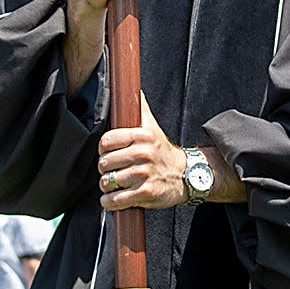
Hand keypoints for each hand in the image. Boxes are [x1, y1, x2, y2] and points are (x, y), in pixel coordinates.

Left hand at [98, 93, 185, 210]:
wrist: (185, 175)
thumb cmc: (163, 152)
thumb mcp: (153, 126)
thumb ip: (140, 107)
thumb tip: (133, 86)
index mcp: (142, 136)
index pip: (106, 141)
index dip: (104, 150)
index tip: (109, 154)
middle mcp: (143, 154)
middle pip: (104, 163)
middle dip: (105, 169)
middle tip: (114, 170)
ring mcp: (143, 175)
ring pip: (108, 182)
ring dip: (107, 187)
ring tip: (115, 184)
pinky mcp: (145, 193)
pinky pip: (116, 200)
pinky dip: (110, 202)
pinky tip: (114, 198)